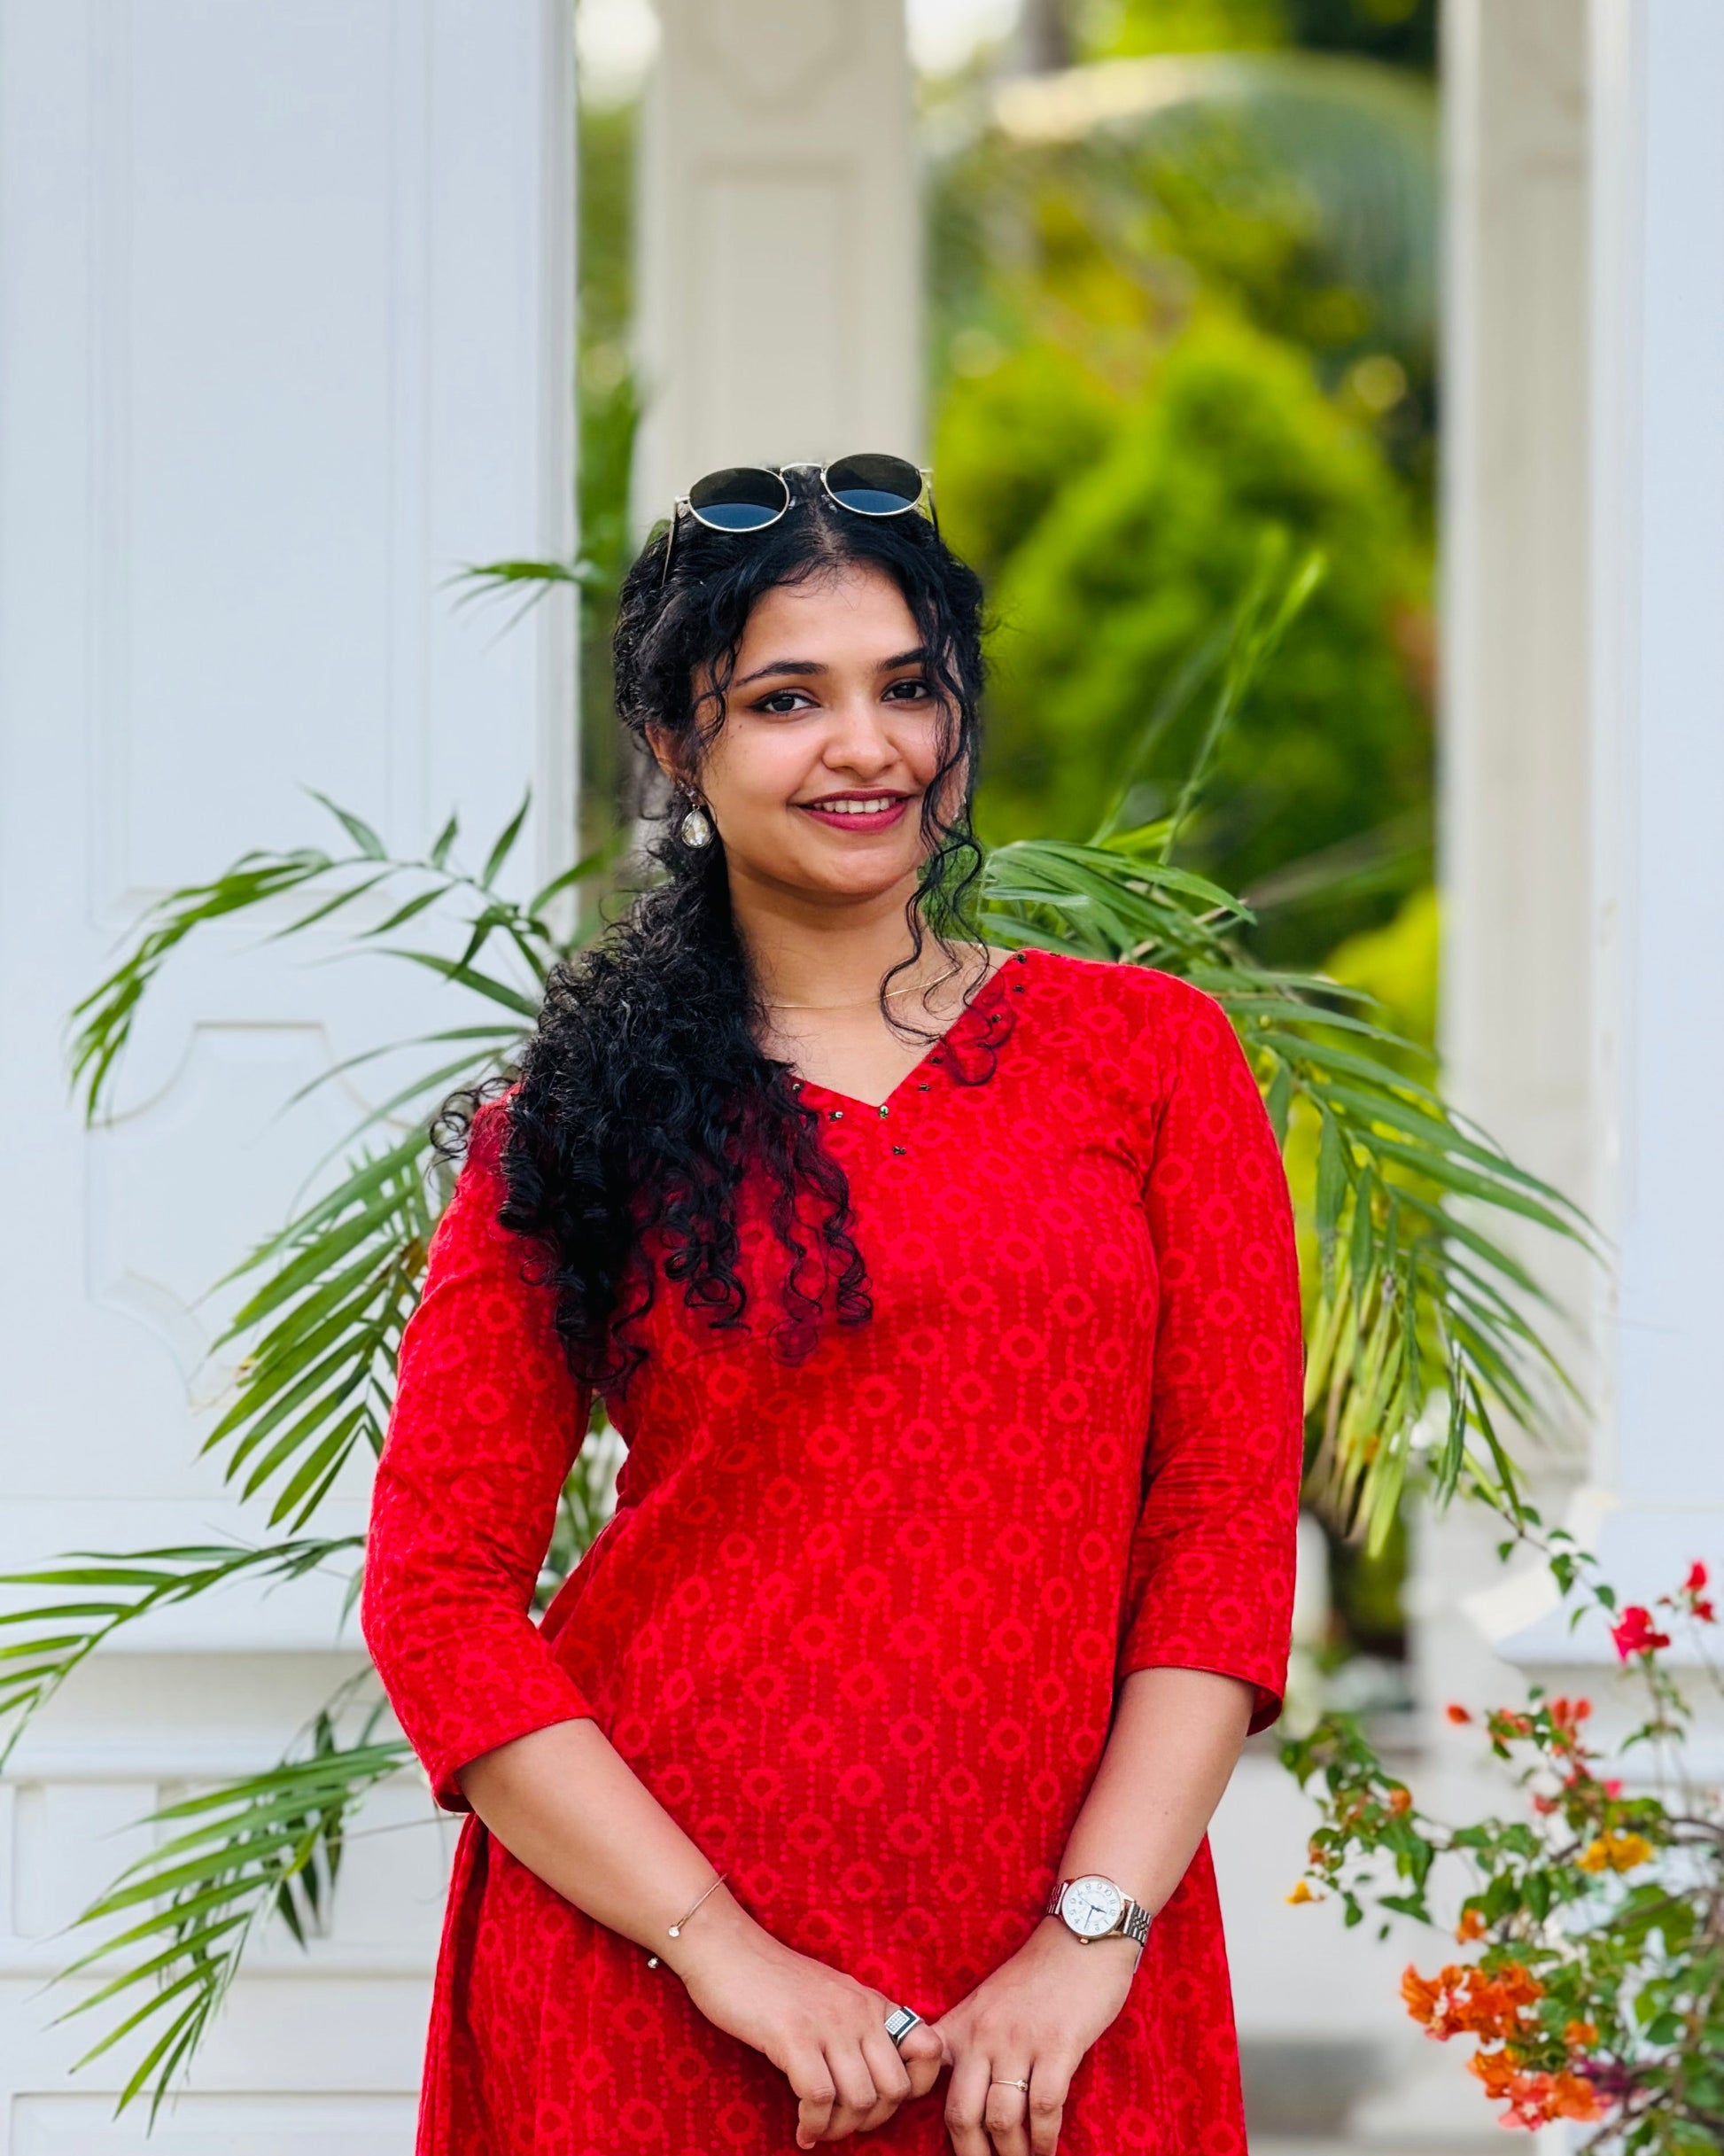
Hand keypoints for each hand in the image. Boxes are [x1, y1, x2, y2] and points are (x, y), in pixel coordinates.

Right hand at [667, 1893, 945, 2145]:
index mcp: (873, 2002)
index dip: (917, 2087)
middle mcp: (859, 2011)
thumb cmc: (775, 1982)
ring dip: (839, 2129)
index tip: (882, 2102)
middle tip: (842, 2124)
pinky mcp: (793, 2036)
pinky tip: (802, 2128)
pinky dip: (813, 2124)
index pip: (931, 2048)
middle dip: (873, 2121)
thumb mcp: (833, 1997)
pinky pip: (819, 2097)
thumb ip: (860, 2025)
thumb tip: (878, 2075)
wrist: (727, 1949)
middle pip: (896, 2089)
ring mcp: (828, 2023)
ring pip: (860, 2100)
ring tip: (818, 2128)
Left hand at [930, 1917, 1138, 2154]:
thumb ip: (964, 2037)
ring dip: (1012, 2154)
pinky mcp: (1058, 2046)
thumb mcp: (986, 2000)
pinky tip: (1048, 2153)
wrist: (1082, 1934)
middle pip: (963, 2115)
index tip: (954, 2155)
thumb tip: (949, 2085)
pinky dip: (1044, 2140)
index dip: (938, 2128)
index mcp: (962, 2025)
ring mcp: (1020, 2041)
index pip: (933, 2087)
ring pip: (1002, 2118)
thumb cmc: (1037, 1973)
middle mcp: (984, 2035)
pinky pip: (1044, 2108)